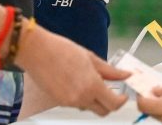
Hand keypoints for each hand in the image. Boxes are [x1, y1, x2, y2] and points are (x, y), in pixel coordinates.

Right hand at [14, 23, 128, 115]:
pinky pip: (76, 104)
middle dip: (109, 103)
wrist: (37, 52)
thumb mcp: (91, 57)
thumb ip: (110, 70)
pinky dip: (81, 97)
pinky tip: (77, 82)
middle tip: (110, 90)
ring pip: (89, 107)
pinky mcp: (60, 102)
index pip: (114, 104)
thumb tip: (125, 74)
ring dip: (94, 99)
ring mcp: (69, 102)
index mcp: (92, 85)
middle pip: (103, 111)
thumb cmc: (61, 50)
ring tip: (89, 80)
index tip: (123, 95)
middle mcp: (81, 98)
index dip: (122, 101)